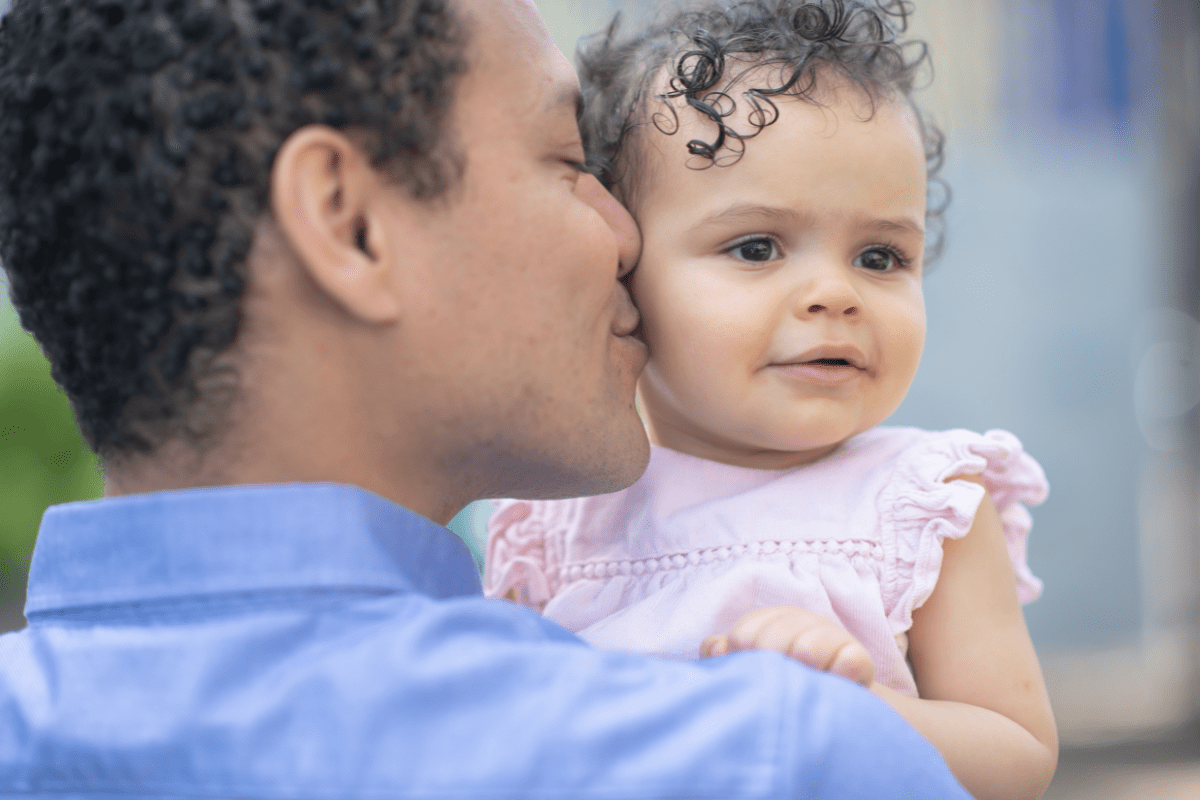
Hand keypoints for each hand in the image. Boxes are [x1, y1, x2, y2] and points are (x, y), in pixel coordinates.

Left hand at [700, 605, 875, 686]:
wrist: (838, 701)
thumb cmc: (785, 680)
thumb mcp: (752, 664)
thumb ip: (726, 654)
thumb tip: (717, 649)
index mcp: (770, 619)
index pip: (742, 636)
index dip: (742, 661)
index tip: (751, 676)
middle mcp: (800, 620)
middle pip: (771, 643)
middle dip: (770, 671)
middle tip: (778, 689)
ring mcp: (831, 635)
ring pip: (806, 651)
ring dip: (801, 677)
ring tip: (802, 691)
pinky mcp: (858, 657)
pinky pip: (846, 663)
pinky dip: (836, 679)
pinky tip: (830, 688)